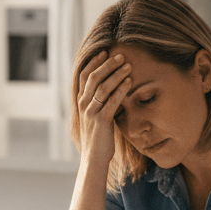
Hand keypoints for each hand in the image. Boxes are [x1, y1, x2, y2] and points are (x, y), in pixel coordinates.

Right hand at [76, 50, 132, 167]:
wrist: (94, 157)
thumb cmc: (97, 137)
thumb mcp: (94, 116)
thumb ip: (98, 102)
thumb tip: (110, 89)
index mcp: (81, 102)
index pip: (84, 76)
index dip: (93, 63)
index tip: (104, 52)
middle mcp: (83, 105)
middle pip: (93, 78)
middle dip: (107, 65)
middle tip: (120, 55)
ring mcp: (91, 112)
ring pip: (102, 87)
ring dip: (116, 74)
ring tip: (128, 66)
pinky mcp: (101, 120)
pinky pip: (111, 101)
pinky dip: (121, 89)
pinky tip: (129, 82)